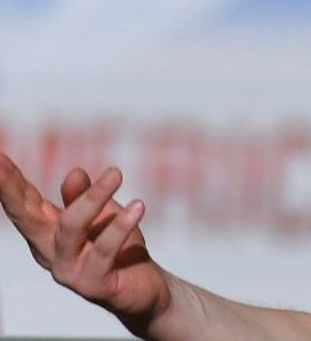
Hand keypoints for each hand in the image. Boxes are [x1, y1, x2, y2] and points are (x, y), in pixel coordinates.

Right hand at [0, 150, 170, 334]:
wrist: (146, 288)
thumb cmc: (118, 249)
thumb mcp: (102, 216)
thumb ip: (84, 197)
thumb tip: (74, 172)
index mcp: (47, 233)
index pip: (23, 203)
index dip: (7, 180)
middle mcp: (49, 252)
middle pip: (26, 217)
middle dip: (11, 189)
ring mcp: (67, 270)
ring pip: (71, 228)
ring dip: (93, 198)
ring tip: (116, 174)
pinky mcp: (91, 284)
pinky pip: (103, 251)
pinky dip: (120, 227)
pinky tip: (138, 207)